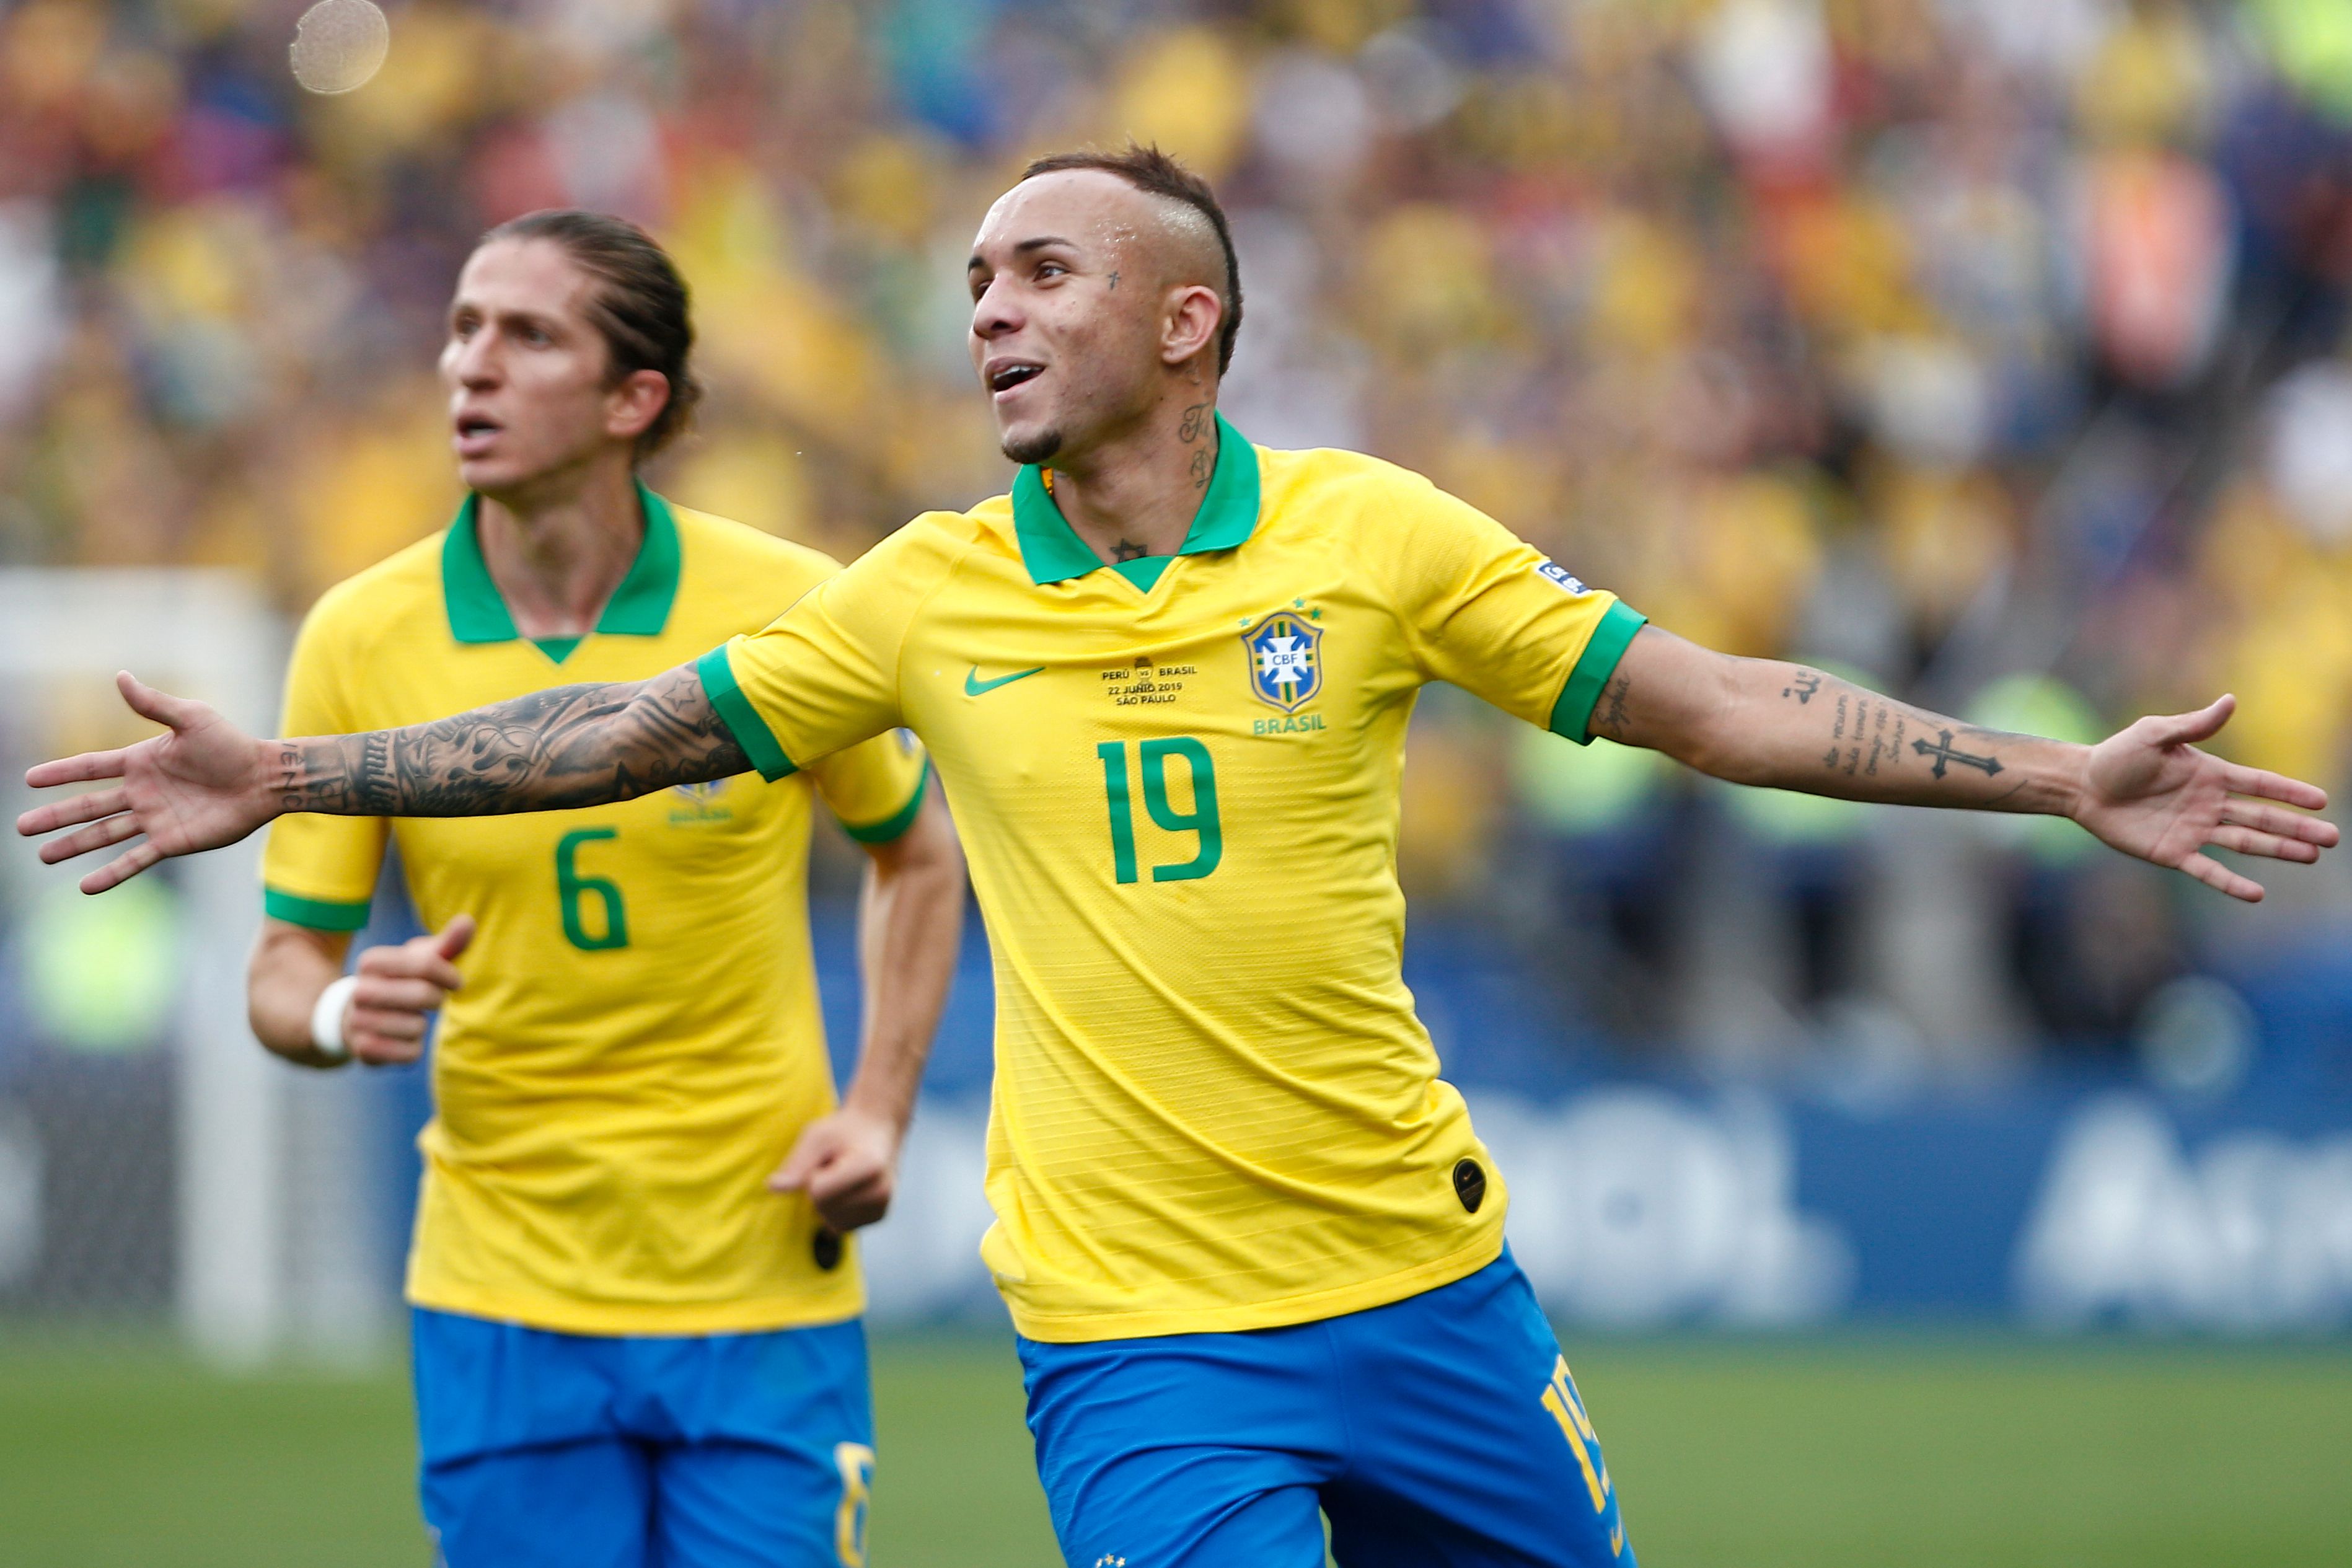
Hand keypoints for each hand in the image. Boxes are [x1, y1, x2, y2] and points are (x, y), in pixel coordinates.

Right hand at [17, 672, 277, 893]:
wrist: (266, 778)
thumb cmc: (232, 745)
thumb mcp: (191, 718)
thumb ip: (153, 703)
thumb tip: (120, 676)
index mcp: (141, 762)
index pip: (90, 768)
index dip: (60, 772)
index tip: (29, 779)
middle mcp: (142, 792)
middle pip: (89, 805)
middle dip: (56, 817)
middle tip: (22, 827)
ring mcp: (155, 818)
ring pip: (105, 834)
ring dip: (74, 845)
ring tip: (44, 856)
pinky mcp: (173, 841)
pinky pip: (136, 859)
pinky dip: (112, 872)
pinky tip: (86, 886)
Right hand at [344, 917, 474, 1065]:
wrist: (358, 1017)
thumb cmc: (400, 982)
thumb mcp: (421, 960)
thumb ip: (447, 943)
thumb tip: (468, 921)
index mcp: (371, 962)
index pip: (425, 964)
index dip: (449, 975)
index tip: (454, 981)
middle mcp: (359, 990)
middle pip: (423, 995)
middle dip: (436, 999)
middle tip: (430, 1000)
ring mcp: (358, 1021)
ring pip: (417, 1027)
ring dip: (422, 1025)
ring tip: (408, 1019)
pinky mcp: (364, 1050)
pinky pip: (409, 1053)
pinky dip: (414, 1048)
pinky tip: (402, 1039)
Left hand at [768, 1105, 902, 1232]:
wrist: (878, 1128)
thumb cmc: (843, 1130)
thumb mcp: (817, 1136)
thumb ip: (796, 1163)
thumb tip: (773, 1187)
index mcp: (868, 1167)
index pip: (817, 1192)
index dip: (813, 1173)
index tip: (831, 1156)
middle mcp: (881, 1192)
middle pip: (823, 1208)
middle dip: (820, 1187)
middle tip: (837, 1164)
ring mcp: (882, 1207)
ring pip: (830, 1221)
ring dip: (828, 1201)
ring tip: (843, 1176)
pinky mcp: (879, 1217)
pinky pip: (841, 1226)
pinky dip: (837, 1210)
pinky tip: (850, 1189)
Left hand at [2074, 695, 2337, 901]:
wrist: (2082, 785)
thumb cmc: (2117, 755)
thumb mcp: (2154, 734)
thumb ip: (2193, 724)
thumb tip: (2231, 701)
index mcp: (2211, 775)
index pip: (2260, 784)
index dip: (2290, 792)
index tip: (2321, 800)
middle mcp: (2209, 805)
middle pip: (2262, 817)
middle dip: (2297, 828)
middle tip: (2332, 839)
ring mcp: (2194, 830)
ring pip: (2245, 842)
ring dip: (2278, 850)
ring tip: (2310, 856)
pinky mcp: (2174, 853)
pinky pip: (2208, 870)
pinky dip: (2231, 883)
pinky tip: (2256, 893)